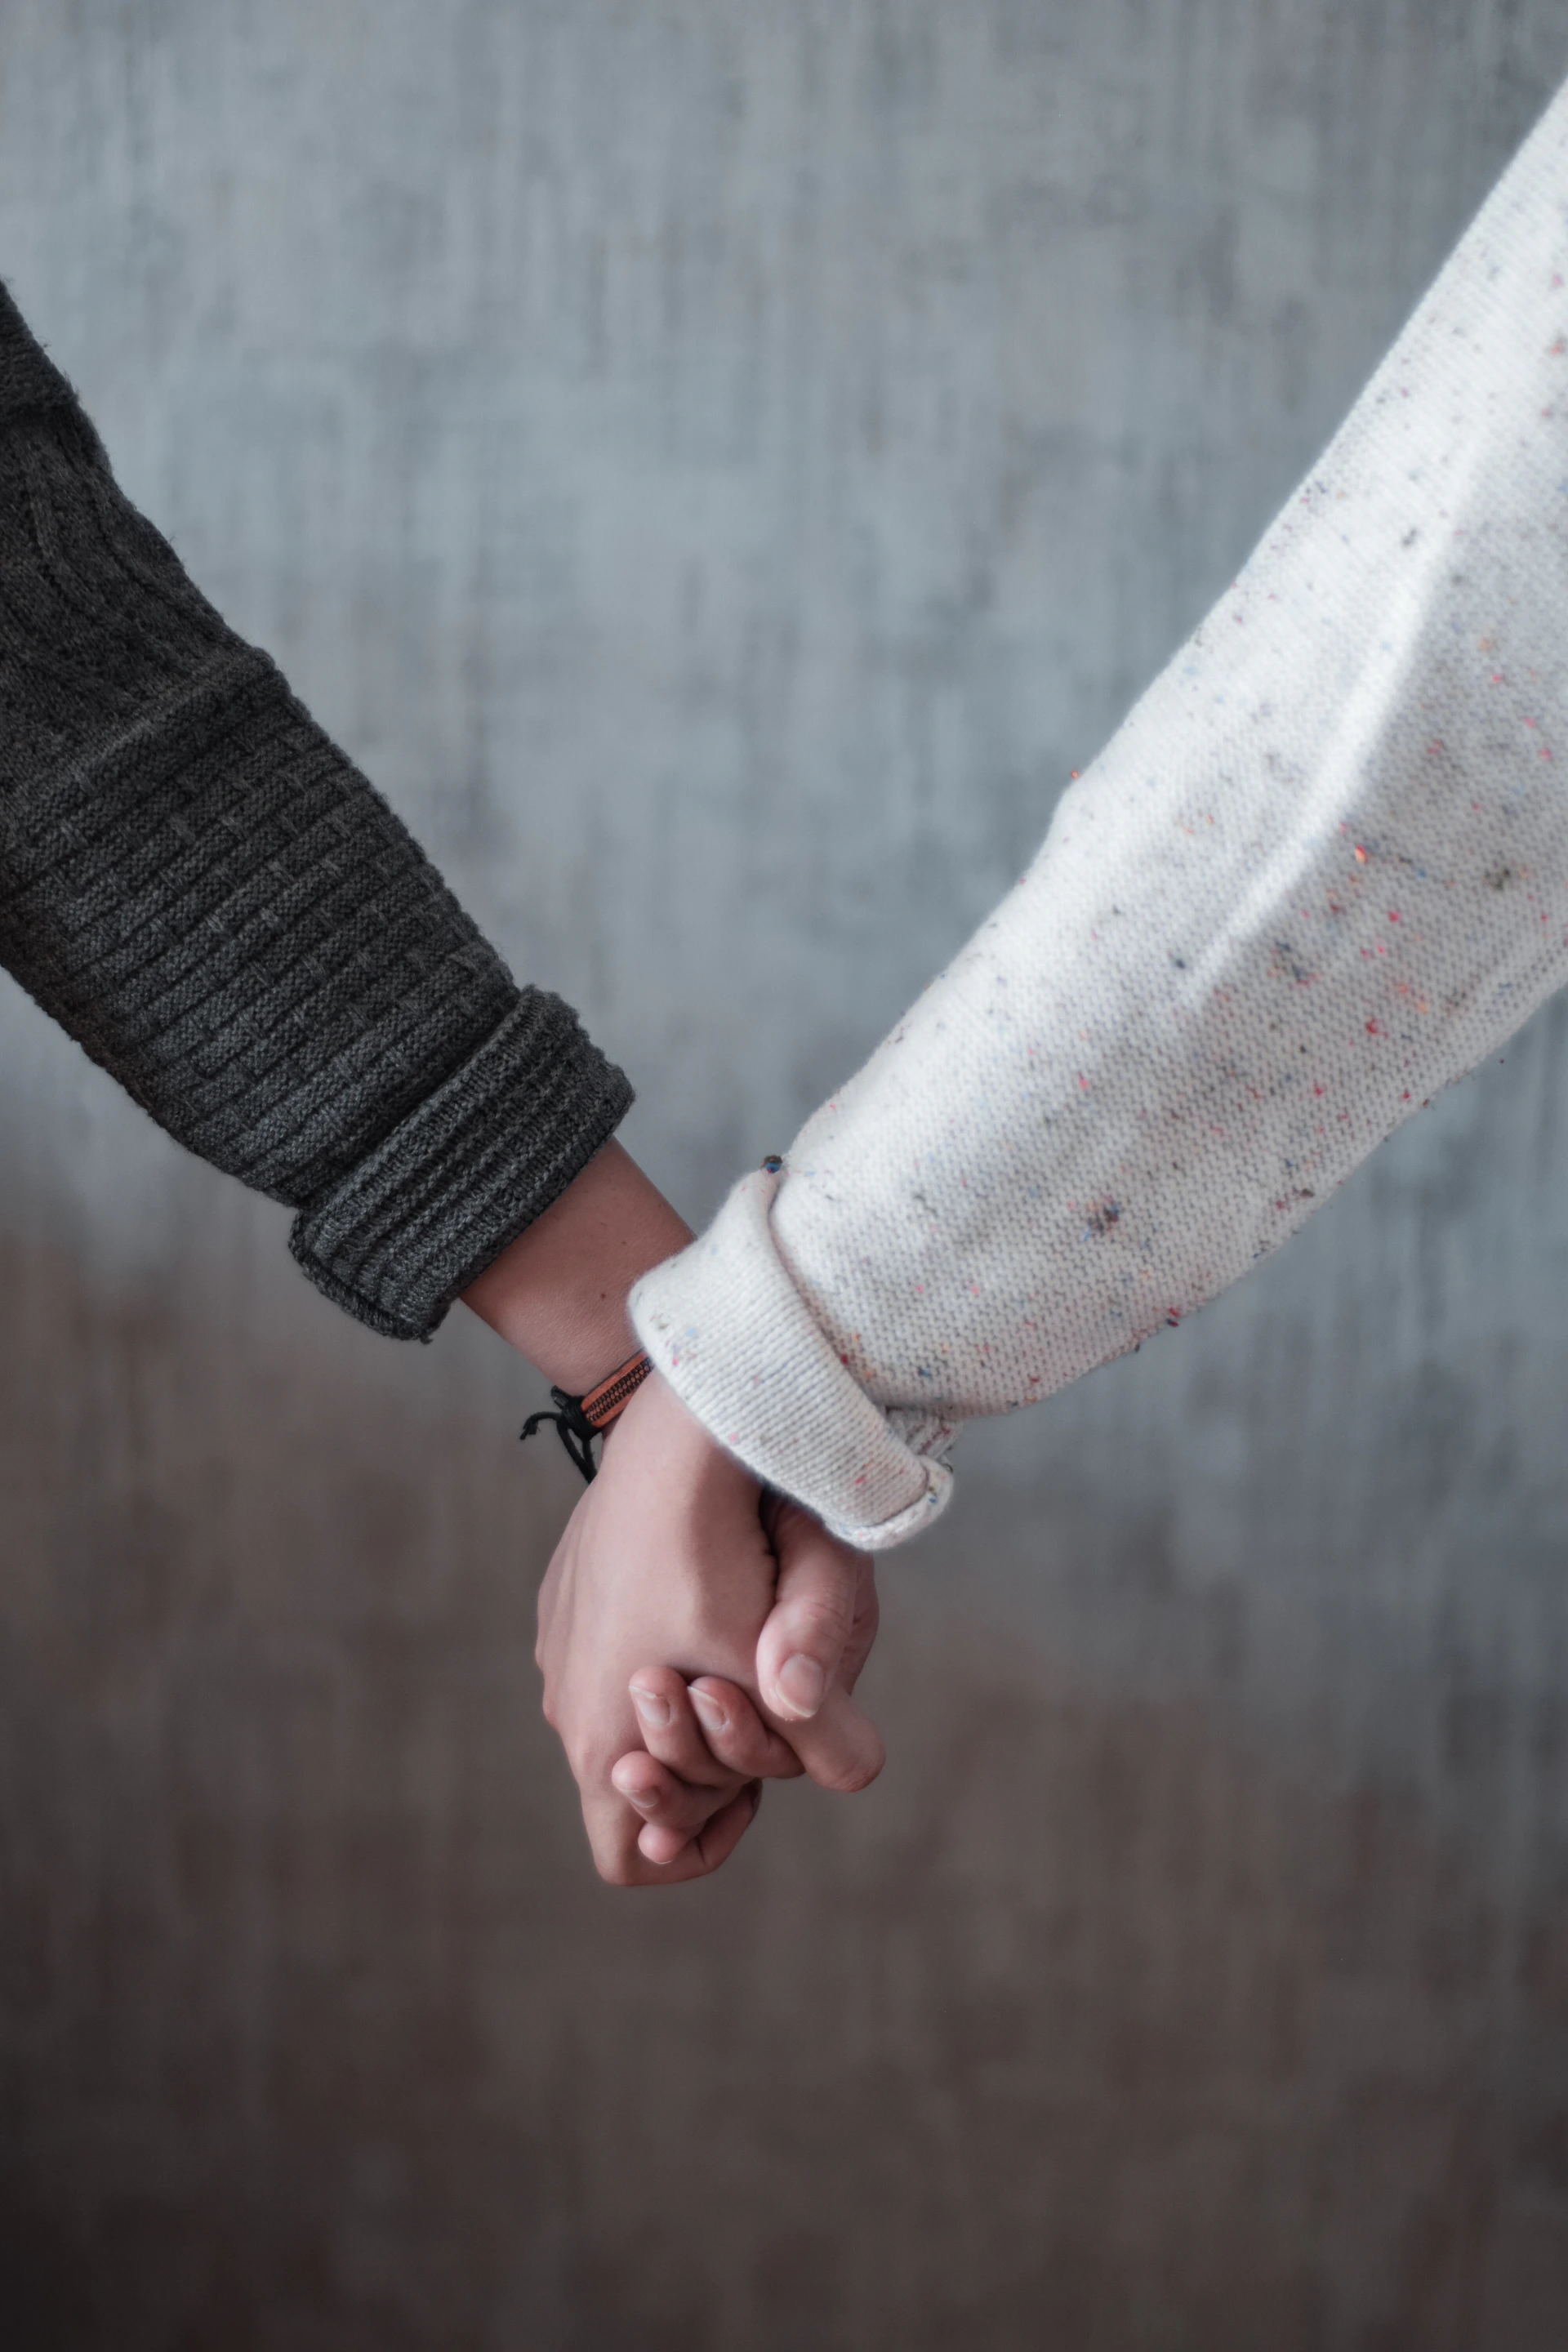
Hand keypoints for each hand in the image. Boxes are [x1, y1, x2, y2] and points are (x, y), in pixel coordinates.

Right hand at [536, 1371, 882, 1884]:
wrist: (671, 1435)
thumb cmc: (721, 1556)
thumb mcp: (783, 1659)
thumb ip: (828, 1733)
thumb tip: (856, 1774)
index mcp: (601, 1742)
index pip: (627, 1860)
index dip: (693, 1848)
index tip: (747, 1802)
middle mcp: (564, 1703)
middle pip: (634, 1783)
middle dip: (702, 1766)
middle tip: (755, 1711)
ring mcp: (558, 1645)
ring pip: (622, 1713)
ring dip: (683, 1705)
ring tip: (736, 1650)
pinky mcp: (566, 1596)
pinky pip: (608, 1651)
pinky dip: (658, 1648)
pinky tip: (703, 1595)